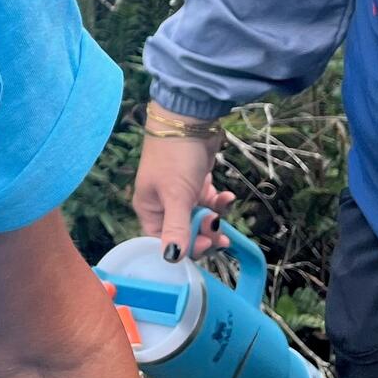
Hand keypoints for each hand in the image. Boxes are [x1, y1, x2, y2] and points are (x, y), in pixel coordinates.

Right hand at [132, 110, 234, 259]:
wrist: (190, 119)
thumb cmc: (176, 157)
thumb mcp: (177, 195)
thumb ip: (177, 228)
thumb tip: (172, 259)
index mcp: (150, 209)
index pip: (164, 242)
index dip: (186, 249)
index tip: (206, 245)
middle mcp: (162, 204)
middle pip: (185, 233)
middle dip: (204, 233)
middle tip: (219, 231)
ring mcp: (180, 194)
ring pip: (199, 218)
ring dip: (214, 217)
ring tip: (223, 207)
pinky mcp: (196, 183)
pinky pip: (208, 202)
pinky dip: (218, 201)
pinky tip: (227, 195)